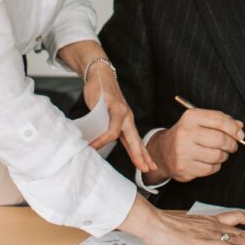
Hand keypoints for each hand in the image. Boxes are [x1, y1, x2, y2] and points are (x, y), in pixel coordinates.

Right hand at [83, 60, 154, 175]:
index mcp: (126, 122)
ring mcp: (122, 113)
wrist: (99, 75)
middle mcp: (127, 118)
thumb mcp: (104, 117)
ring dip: (131, 152)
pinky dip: (103, 138)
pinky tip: (96, 145)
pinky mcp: (114, 107)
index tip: (149, 168)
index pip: (136, 142)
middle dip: (143, 156)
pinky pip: (111, 127)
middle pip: (137, 141)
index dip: (142, 155)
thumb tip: (97, 145)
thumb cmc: (101, 97)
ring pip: (129, 135)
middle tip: (149, 170)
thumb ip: (104, 129)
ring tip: (135, 165)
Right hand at [119, 194, 244, 244]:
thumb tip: (201, 236)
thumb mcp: (186, 225)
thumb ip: (197, 229)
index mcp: (209, 220)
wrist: (155, 223)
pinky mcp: (203, 242)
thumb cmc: (165, 225)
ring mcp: (209, 233)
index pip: (236, 219)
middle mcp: (213, 224)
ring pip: (238, 237)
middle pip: (242, 228)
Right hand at [144, 108, 244, 185]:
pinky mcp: (184, 168)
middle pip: (220, 139)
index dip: (234, 128)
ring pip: (217, 156)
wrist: (162, 151)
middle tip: (232, 145)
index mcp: (191, 117)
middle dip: (232, 144)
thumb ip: (220, 121)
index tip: (240, 134)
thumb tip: (239, 127)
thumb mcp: (200, 121)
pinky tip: (210, 161)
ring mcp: (183, 152)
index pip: (219, 120)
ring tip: (219, 153)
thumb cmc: (187, 134)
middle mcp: (185, 133)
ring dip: (224, 156)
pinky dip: (215, 166)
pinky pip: (210, 169)